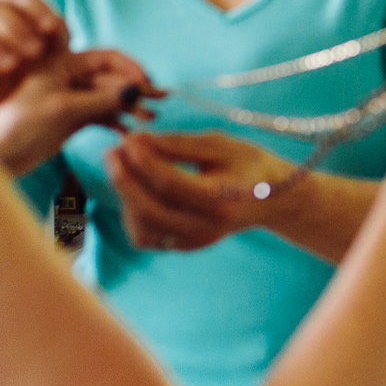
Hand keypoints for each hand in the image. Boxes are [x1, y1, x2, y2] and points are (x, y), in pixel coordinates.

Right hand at [0, 0, 69, 110]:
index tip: (52, 29)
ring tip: (13, 65)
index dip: (33, 6)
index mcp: (8, 3)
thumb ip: (61, 36)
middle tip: (36, 52)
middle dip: (14, 27)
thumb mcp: (58, 54)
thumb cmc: (40, 70)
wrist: (16, 105)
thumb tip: (67, 30)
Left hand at [0, 48, 154, 174]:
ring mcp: (73, 100)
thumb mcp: (61, 108)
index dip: (130, 67)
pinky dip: (117, 123)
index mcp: (62, 64)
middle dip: (136, 89)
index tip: (147, 82)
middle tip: (161, 100)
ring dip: (131, 108)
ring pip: (111, 99)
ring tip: (150, 120)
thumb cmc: (17, 126)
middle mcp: (69, 79)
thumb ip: (99, 99)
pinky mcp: (73, 121)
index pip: (106, 57)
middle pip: (112, 79)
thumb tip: (134, 92)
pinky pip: (103, 117)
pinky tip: (129, 133)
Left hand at [104, 132, 290, 252]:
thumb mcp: (221, 145)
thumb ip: (179, 144)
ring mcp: (196, 241)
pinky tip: (136, 189)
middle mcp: (208, 227)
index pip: (171, 184)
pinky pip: (146, 237)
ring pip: (143, 229)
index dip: (144, 161)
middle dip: (124, 180)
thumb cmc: (247, 165)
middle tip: (113, 151)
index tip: (129, 139)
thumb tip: (137, 140)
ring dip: (126, 198)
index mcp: (223, 199)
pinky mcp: (184, 246)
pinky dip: (133, 213)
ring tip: (124, 168)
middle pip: (151, 210)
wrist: (272, 199)